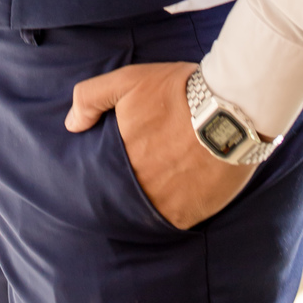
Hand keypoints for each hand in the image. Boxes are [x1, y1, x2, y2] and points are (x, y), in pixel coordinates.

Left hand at [65, 61, 252, 229]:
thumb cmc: (178, 92)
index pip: (102, 177)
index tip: (117, 163)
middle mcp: (138, 187)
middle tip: (143, 170)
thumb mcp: (128, 81)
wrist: (231, 108)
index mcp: (121, 158)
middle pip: (123, 195)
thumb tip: (72, 125)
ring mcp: (164, 205)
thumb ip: (92, 98)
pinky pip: (171, 221)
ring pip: (145, 210)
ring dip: (150, 199)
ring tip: (163, 180)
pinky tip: (181, 190)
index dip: (107, 172)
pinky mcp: (189, 216)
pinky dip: (173, 208)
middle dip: (129, 185)